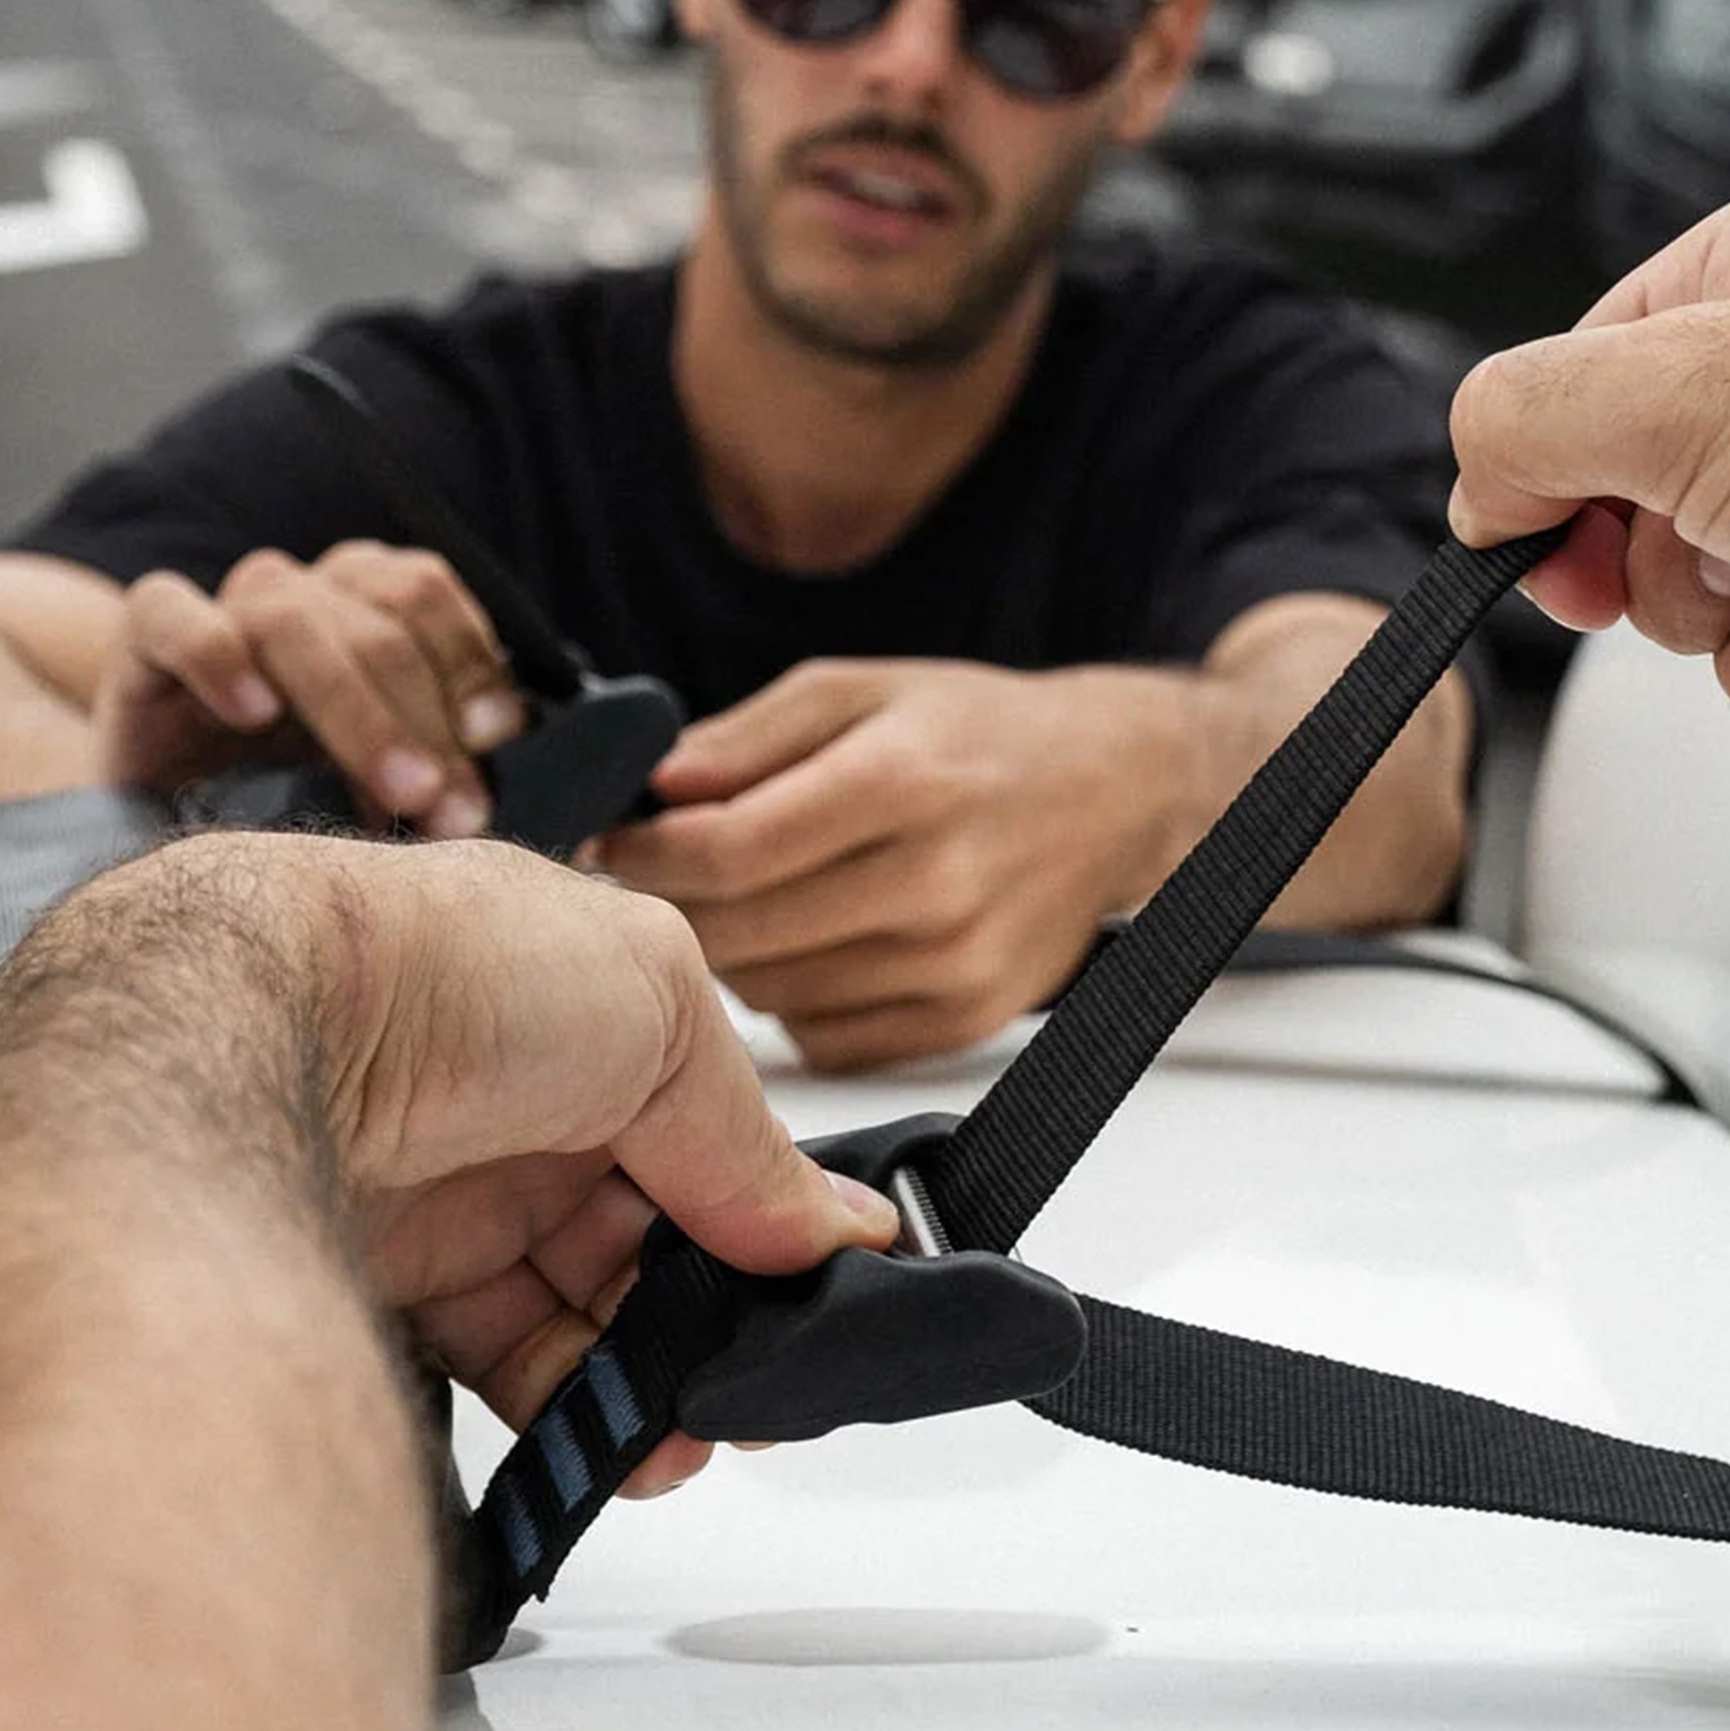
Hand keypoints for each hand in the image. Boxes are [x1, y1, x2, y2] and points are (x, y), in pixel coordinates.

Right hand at [88, 540, 526, 830]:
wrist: (160, 823)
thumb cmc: (288, 801)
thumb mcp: (379, 784)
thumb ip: (443, 764)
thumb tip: (512, 782)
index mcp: (363, 605)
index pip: (424, 591)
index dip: (468, 657)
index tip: (499, 739)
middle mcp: (300, 594)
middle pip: (377, 620)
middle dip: (426, 720)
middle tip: (453, 810)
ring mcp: (221, 612)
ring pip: (293, 618)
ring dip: (355, 709)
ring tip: (393, 792)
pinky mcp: (143, 640)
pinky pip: (173, 613)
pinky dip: (217, 654)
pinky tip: (253, 714)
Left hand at [182, 837, 894, 1481]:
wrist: (255, 1031)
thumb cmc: (442, 964)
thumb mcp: (662, 1008)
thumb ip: (747, 1136)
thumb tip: (823, 1229)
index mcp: (589, 1013)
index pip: (703, 1136)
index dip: (761, 1218)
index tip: (814, 1291)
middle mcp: (518, 1104)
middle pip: (647, 1237)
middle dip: (711, 1315)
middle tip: (757, 1380)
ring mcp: (454, 1195)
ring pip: (583, 1313)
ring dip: (650, 1377)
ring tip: (691, 1428)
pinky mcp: (395, 1283)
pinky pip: (504, 1367)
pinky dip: (571, 1411)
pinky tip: (619, 1439)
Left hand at [596, 657, 1190, 1069]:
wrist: (1115, 790)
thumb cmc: (981, 733)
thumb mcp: (860, 690)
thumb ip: (746, 736)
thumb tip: (650, 785)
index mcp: (902, 781)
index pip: (728, 849)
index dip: (645, 851)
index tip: (614, 839)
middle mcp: (934, 881)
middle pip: (739, 933)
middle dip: (675, 905)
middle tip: (659, 873)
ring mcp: (954, 963)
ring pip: (771, 996)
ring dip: (732, 954)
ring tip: (748, 898)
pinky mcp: (964, 1020)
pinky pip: (825, 1040)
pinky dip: (793, 999)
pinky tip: (812, 942)